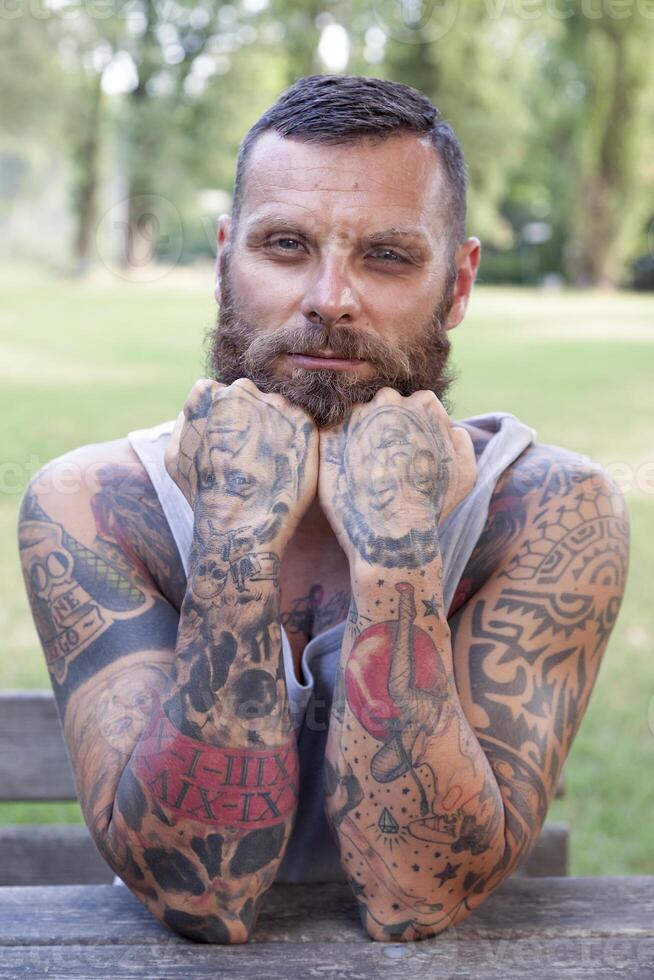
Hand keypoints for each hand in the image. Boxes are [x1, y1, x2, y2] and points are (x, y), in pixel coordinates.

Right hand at [165, 378, 318, 553]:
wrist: (239, 523)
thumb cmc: (203, 493)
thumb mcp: (176, 455)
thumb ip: (186, 420)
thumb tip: (198, 404)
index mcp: (212, 393)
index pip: (222, 392)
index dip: (225, 419)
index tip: (228, 443)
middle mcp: (245, 390)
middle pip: (252, 396)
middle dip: (251, 419)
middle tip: (249, 455)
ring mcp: (277, 404)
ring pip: (277, 410)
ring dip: (275, 430)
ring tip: (266, 464)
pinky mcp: (305, 423)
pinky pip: (300, 426)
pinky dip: (295, 443)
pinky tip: (283, 466)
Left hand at [318, 387, 475, 568]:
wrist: (391, 531)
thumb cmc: (432, 504)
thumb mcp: (465, 473)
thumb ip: (461, 442)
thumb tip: (452, 428)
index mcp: (422, 403)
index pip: (416, 404)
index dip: (413, 429)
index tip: (409, 451)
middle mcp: (387, 400)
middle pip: (384, 405)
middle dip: (384, 426)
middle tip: (385, 461)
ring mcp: (355, 415)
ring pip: (357, 418)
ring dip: (359, 437)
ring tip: (365, 471)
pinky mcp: (328, 435)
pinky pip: (332, 435)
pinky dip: (338, 450)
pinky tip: (347, 474)